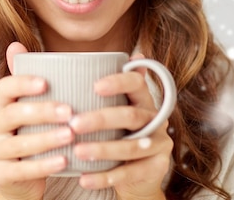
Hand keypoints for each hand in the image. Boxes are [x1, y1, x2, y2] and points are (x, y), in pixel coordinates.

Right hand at [0, 42, 74, 199]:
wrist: (21, 179)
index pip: (4, 89)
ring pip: (18, 144)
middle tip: (69, 111)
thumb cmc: (31, 134)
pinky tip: (64, 161)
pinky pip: (21, 170)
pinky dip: (43, 166)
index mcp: (0, 105)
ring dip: (45, 139)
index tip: (46, 82)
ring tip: (70, 135)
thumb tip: (16, 44)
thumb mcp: (31, 108)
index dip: (22, 83)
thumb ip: (28, 80)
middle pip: (12, 115)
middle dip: (41, 111)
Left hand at [70, 53, 172, 199]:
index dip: (118, 82)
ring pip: (131, 146)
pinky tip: (84, 178)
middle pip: (130, 115)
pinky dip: (105, 177)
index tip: (95, 86)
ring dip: (102, 149)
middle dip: (101, 119)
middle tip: (74, 123)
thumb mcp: (116, 111)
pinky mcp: (157, 168)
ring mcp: (160, 144)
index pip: (136, 83)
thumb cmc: (120, 135)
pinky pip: (129, 173)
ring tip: (78, 151)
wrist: (138, 176)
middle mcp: (155, 119)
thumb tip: (113, 55)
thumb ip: (110, 89)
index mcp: (144, 100)